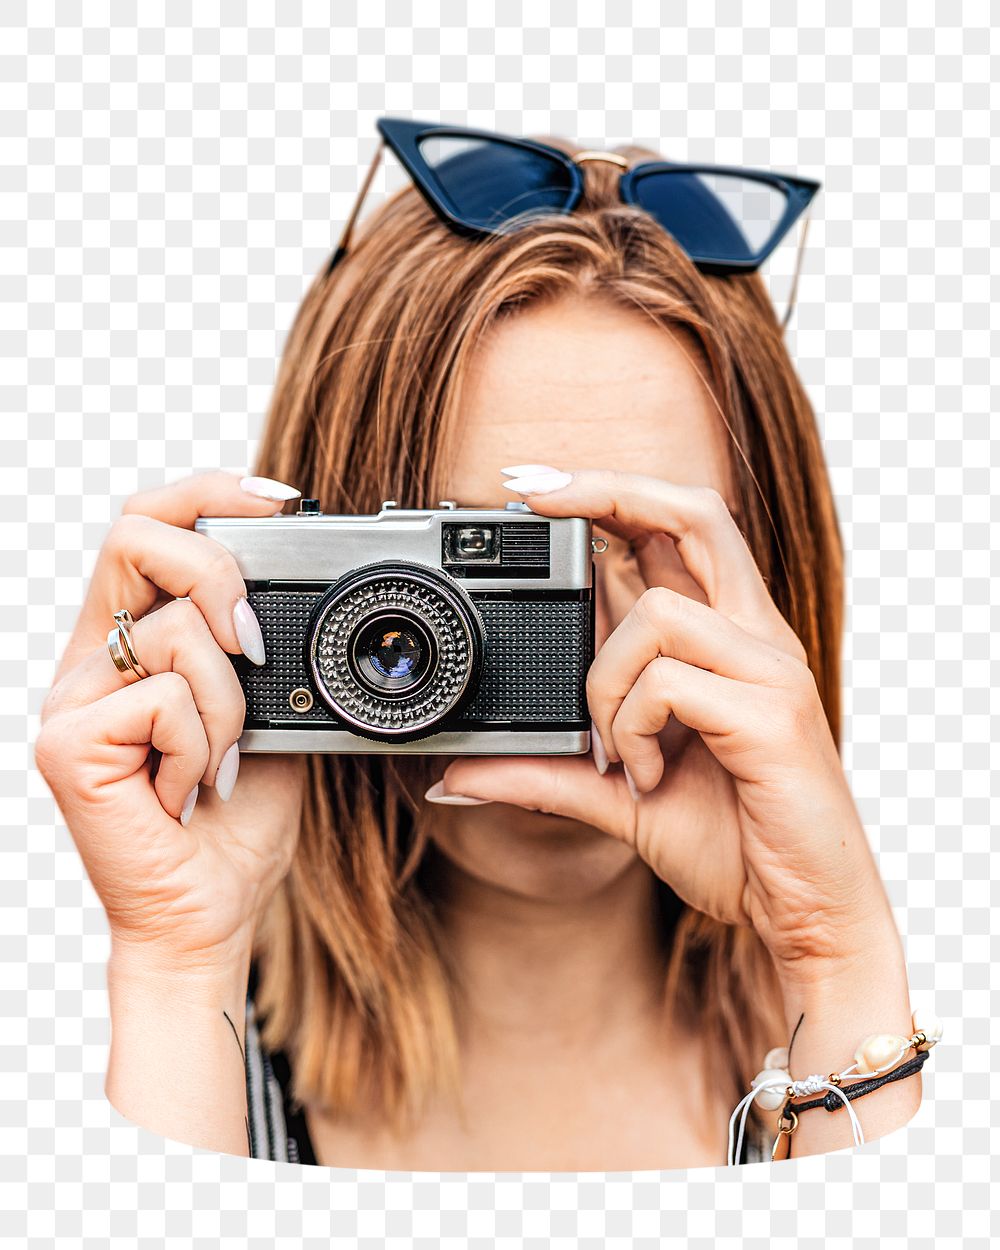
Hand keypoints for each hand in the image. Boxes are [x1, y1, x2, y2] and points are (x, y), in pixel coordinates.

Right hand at [36, 471, 306, 972]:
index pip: (146, 526)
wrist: (210, 912)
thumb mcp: (264, 711)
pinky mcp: (66, 745)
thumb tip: (287, 585)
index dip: (207, 492)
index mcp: (130, 642)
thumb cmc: (235, 818)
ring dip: (231, 701)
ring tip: (224, 761)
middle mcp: (90, 661)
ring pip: (171, 632)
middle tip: (253, 642)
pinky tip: (190, 788)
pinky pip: (163, 700)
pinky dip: (205, 745)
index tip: (280, 500)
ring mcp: (70, 700)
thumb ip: (256, 648)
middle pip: (136, 536)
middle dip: (216, 574)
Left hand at [432, 468, 899, 978]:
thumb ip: (543, 775)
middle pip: (695, 513)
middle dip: (608, 488)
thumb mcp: (617, 799)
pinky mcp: (773, 712)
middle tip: (530, 492)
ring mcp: (769, 668)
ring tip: (613, 753)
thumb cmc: (734, 843)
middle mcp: (754, 637)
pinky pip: (670, 683)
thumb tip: (451, 777)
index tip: (534, 487)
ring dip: (605, 682)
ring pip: (659, 612)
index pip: (680, 529)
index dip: (613, 491)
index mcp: (727, 639)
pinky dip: (633, 730)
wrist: (807, 912)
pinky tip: (645, 777)